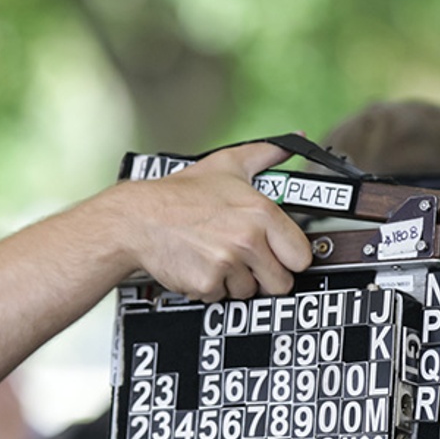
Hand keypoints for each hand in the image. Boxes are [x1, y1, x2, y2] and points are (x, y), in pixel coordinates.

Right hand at [116, 140, 311, 300]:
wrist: (138, 219)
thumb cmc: (179, 195)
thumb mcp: (227, 164)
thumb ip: (267, 153)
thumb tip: (296, 140)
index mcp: (260, 212)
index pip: (301, 256)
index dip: (289, 258)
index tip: (280, 255)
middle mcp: (247, 239)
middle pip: (280, 283)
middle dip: (265, 276)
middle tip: (248, 261)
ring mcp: (227, 264)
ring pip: (249, 292)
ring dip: (236, 281)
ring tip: (218, 257)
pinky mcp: (207, 284)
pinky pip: (221, 297)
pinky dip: (211, 287)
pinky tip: (201, 265)